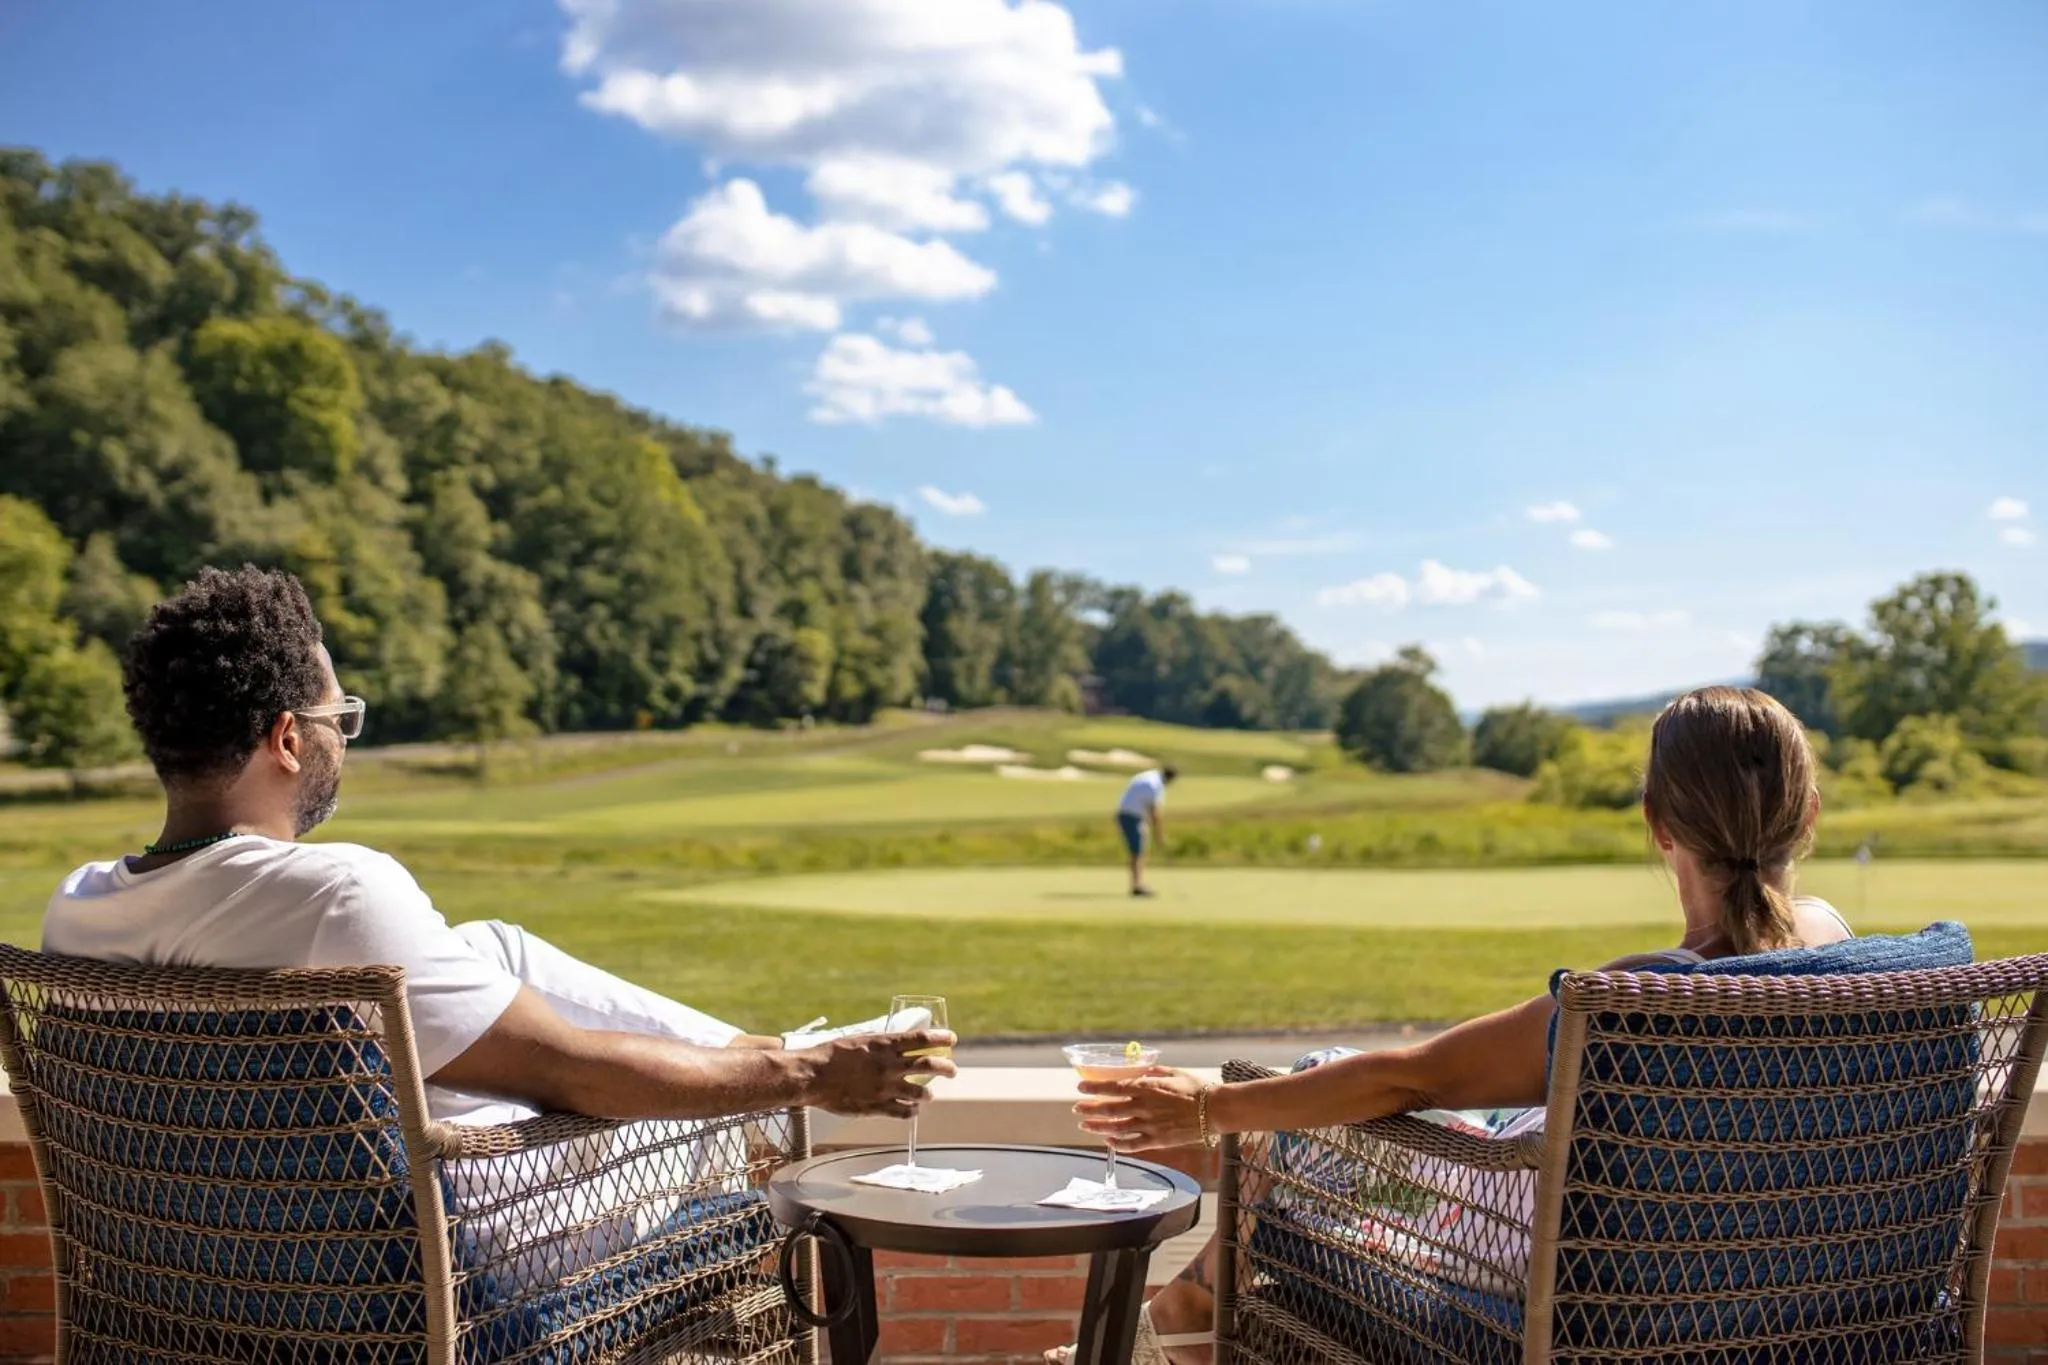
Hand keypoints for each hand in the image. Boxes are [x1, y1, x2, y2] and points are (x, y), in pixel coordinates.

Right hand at [801, 1029, 956, 1116]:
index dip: (941, 1039)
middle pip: (929, 1066)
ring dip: (929, 1094)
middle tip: (952, 1070)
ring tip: (929, 1094)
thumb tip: (896, 1043)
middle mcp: (889, 1065)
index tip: (952, 1039)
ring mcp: (884, 1087)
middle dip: (946, 1068)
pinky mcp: (877, 1106)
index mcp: (885, 1045)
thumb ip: (881, 1043)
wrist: (813, 1075)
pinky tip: (912, 1109)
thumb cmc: (832, 1054)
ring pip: (921, 1093)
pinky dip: (912, 1110)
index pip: (922, 1039)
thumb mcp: (860, 1039)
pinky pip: (904, 1111)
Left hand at [1075, 1066, 1207, 1151]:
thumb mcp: (1174, 1073)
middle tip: (1077, 1109)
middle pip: (1109, 1109)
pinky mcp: (1158, 1140)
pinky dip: (1118, 1144)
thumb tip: (1142, 1071)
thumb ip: (1155, 1072)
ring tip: (1085, 1126)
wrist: (1215, 1110)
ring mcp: (1150, 1125)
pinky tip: (1109, 1142)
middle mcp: (1144, 1107)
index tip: (1080, 1088)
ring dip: (1098, 1127)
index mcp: (1146, 1087)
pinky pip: (1132, 1144)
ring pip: (1116, 1128)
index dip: (1094, 1088)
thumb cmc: (1197, 1088)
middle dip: (1090, 1109)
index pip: (1112, 1087)